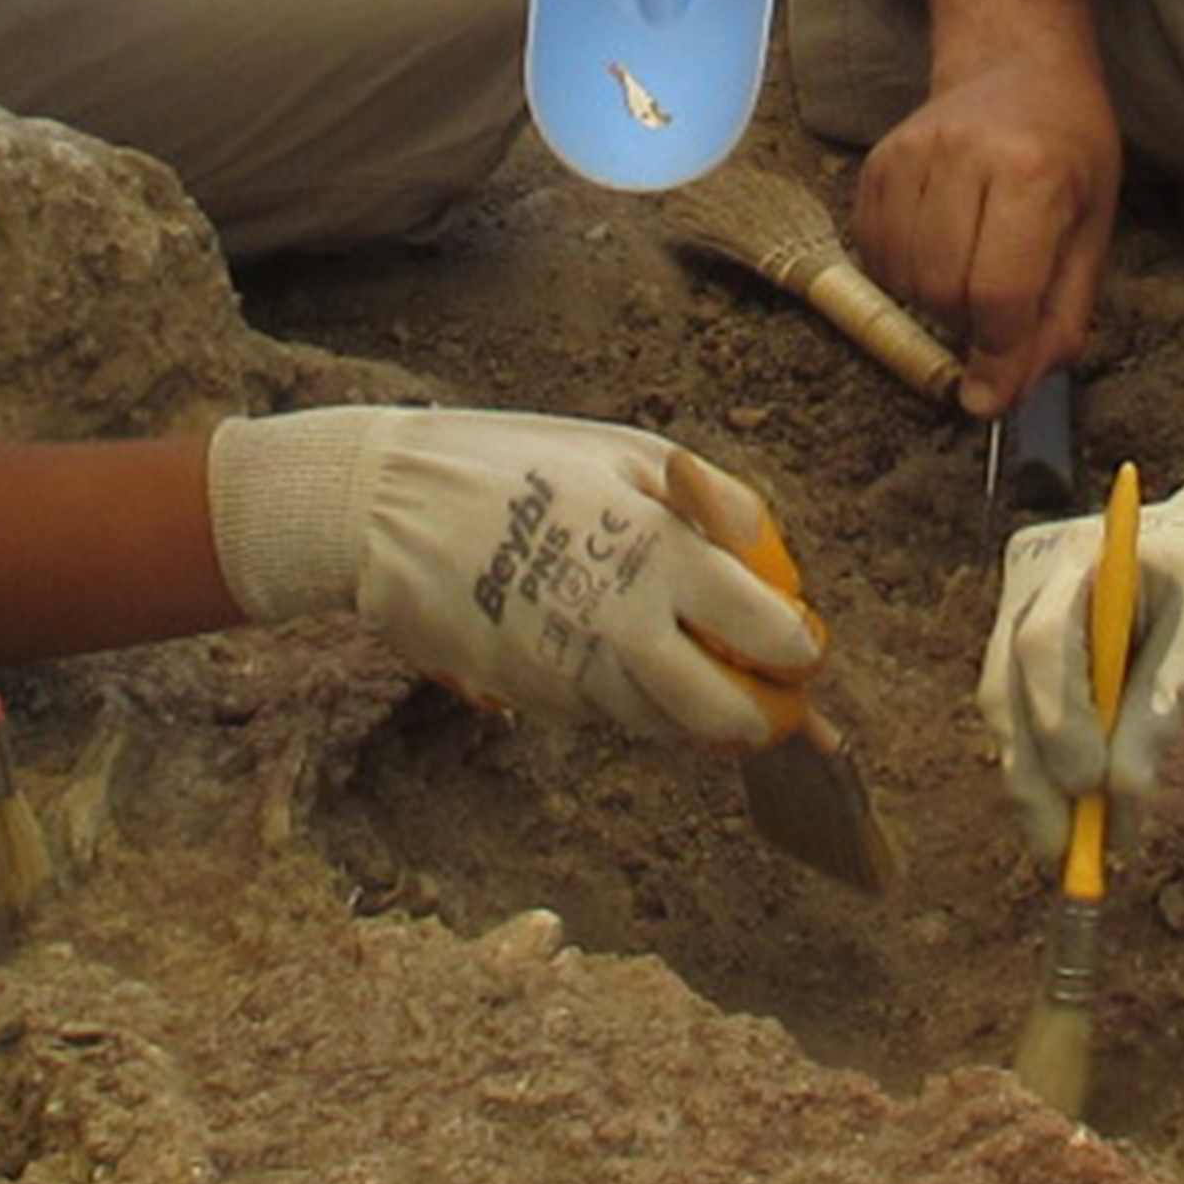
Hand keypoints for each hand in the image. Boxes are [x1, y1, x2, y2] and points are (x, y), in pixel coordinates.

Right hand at [211, 405, 826, 748]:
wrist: (384, 505)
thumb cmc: (517, 464)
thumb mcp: (628, 453)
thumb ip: (717, 510)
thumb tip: (781, 576)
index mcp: (662, 552)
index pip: (773, 635)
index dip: (799, 650)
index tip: (796, 642)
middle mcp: (624, 625)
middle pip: (728, 717)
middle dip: (760, 717)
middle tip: (766, 695)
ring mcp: (574, 670)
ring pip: (667, 729)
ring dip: (692, 712)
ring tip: (681, 658)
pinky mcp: (532, 696)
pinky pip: (608, 717)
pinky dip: (629, 701)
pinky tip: (611, 651)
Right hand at [854, 55, 1119, 414]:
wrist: (1017, 66)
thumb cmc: (1068, 150)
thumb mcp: (1092, 231)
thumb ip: (1057, 318)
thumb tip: (1003, 394)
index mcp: (1034, 172)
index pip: (999, 291)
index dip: (995, 357)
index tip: (991, 394)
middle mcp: (966, 156)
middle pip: (943, 291)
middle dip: (967, 325)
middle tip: (994, 309)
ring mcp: (912, 154)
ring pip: (901, 279)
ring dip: (932, 302)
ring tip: (969, 269)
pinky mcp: (877, 161)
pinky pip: (871, 253)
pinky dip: (901, 274)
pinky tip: (936, 249)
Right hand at [971, 418, 1183, 851]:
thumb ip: (1165, 705)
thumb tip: (1123, 797)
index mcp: (1074, 554)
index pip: (1042, 642)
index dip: (1058, 720)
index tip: (1093, 787)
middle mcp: (1032, 582)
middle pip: (1008, 688)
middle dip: (1035, 776)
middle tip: (1065, 856)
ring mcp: (1024, 614)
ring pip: (1009, 714)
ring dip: (1037, 787)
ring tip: (1074, 859)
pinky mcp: (1035, 651)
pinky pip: (1029, 719)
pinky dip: (1052, 773)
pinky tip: (1080, 827)